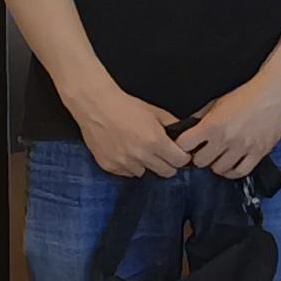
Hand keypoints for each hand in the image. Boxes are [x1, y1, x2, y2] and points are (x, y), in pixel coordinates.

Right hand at [68, 76, 190, 181]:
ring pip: (144, 174)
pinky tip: (125, 153)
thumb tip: (184, 138)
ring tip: (140, 152)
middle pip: (165, 173)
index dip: (182, 158)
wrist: (96, 106)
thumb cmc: (127, 107)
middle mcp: (140, 155)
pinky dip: (129, 166)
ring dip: (146, 166)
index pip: (179, 162)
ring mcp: (123, 162)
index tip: (179, 154)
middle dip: (168, 165)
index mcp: (155, 141)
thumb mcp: (156, 112)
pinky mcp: (109, 166)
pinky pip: (126, 173)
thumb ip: (173, 126)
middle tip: (163, 156)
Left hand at [177, 71, 280, 179]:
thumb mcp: (218, 101)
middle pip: (200, 161)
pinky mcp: (259, 152)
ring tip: (219, 158)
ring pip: (219, 169)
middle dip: (199, 156)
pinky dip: (233, 172)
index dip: (183, 145)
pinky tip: (231, 166)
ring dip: (216, 164)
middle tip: (204, 151)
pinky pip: (241, 172)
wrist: (275, 92)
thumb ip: (201, 116)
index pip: (184, 145)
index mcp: (212, 125)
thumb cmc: (247, 94)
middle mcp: (226, 139)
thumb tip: (188, 127)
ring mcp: (243, 147)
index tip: (188, 145)